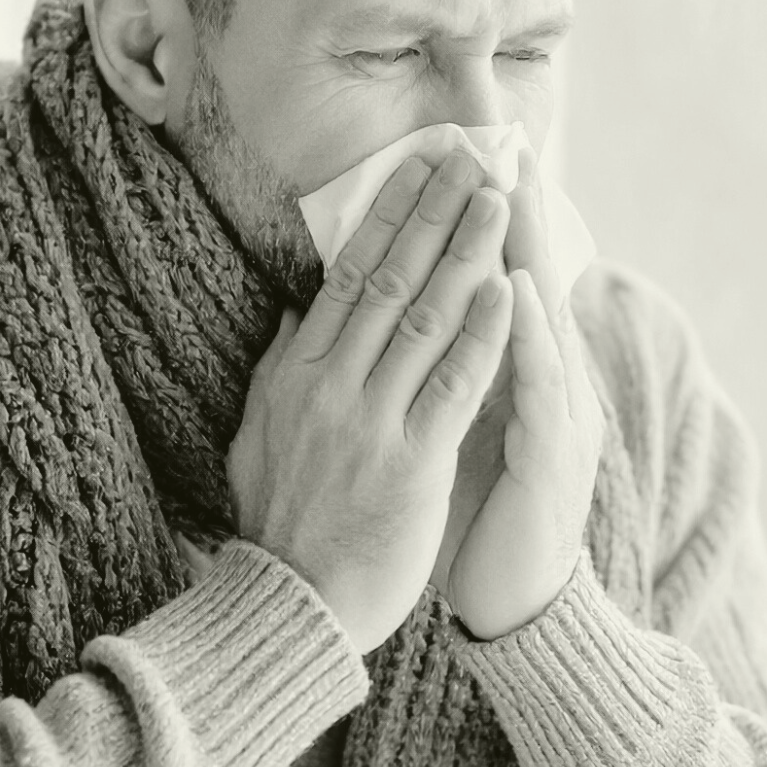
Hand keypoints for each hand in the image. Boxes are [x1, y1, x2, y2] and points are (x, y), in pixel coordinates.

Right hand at [227, 151, 514, 652]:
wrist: (289, 607)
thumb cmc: (281, 525)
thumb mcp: (258, 435)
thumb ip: (280, 370)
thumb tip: (299, 312)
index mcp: (296, 376)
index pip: (349, 276)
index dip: (388, 215)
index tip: (418, 168)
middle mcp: (330, 387)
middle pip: (390, 280)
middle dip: (433, 213)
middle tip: (470, 160)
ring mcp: (370, 423)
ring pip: (425, 320)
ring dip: (466, 255)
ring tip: (497, 202)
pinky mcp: (411, 464)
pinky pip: (452, 386)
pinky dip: (482, 335)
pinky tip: (508, 291)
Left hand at [444, 149, 603, 639]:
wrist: (514, 601)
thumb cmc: (476, 513)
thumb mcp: (445, 428)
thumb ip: (428, 371)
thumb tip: (385, 319)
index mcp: (508, 373)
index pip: (490, 279)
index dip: (473, 220)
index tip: (455, 156)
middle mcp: (540, 382)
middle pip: (523, 278)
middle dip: (506, 210)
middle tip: (493, 143)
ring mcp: (554, 415)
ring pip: (539, 319)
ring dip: (524, 251)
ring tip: (508, 192)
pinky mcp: (553, 456)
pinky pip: (540, 387)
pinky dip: (530, 337)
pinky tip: (520, 294)